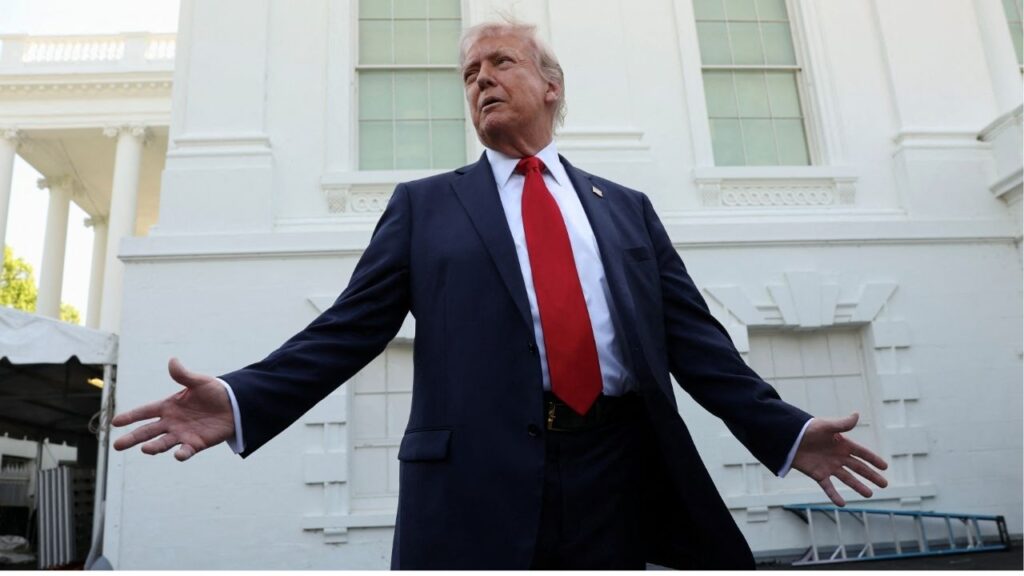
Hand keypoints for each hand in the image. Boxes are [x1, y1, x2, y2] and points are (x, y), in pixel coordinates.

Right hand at [112, 357, 235, 460]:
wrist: (235, 405)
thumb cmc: (215, 392)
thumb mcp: (199, 382)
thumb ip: (184, 375)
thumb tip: (172, 360)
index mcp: (169, 406)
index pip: (145, 412)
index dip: (130, 416)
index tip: (115, 422)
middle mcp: (171, 422)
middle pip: (147, 431)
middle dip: (132, 438)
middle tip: (117, 445)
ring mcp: (182, 434)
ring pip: (163, 443)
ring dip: (154, 447)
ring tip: (145, 449)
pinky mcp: (195, 443)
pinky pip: (186, 451)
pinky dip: (181, 454)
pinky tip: (177, 454)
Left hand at [792, 413, 887, 506]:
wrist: (788, 438)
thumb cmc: (807, 429)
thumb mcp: (825, 426)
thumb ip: (841, 424)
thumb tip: (857, 415)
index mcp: (842, 444)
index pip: (862, 453)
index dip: (873, 459)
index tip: (885, 466)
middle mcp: (837, 456)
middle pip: (858, 468)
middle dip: (871, 475)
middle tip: (884, 484)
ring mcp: (829, 466)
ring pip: (847, 478)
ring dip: (858, 486)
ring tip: (869, 494)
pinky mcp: (818, 474)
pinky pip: (828, 487)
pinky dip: (834, 495)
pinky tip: (842, 504)